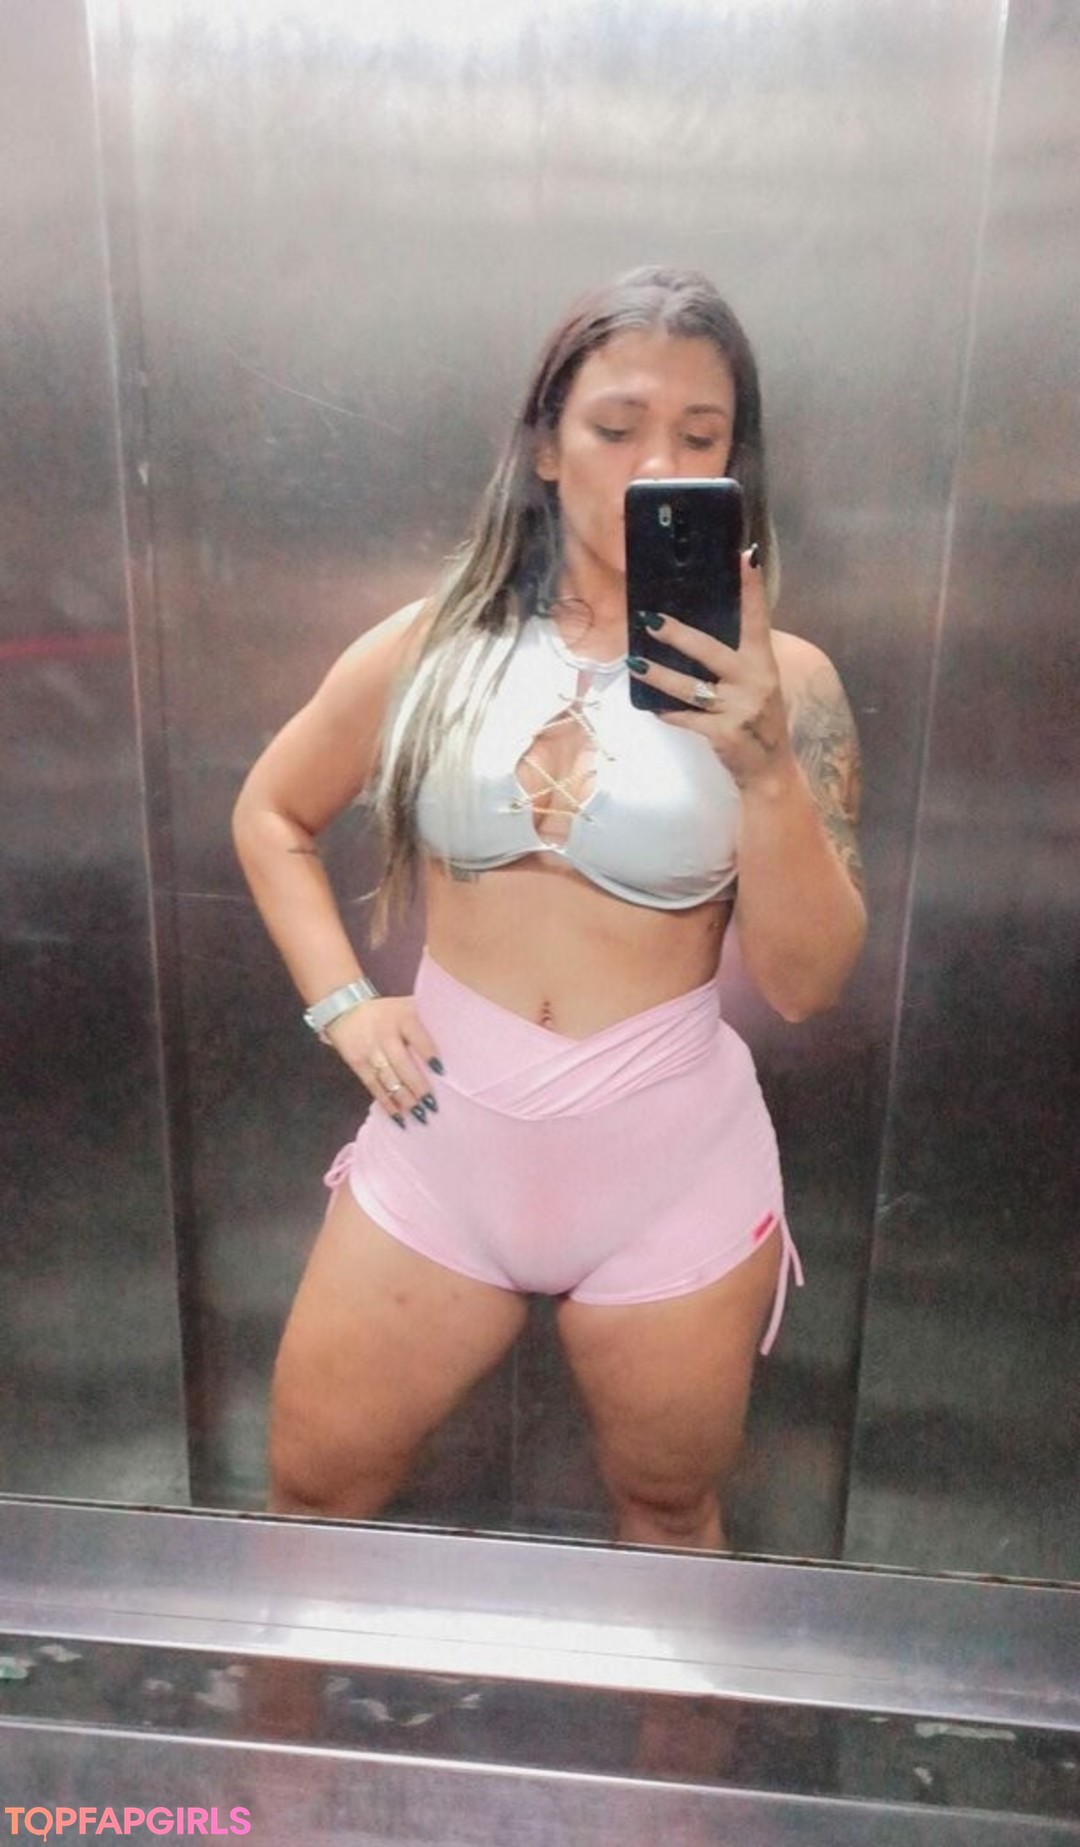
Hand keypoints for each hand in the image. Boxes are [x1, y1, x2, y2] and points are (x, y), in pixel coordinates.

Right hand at [323, 995, 441, 1125]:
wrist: (344, 1007)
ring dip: (405, 1100)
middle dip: (418, 1087)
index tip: (442, 1071)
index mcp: (403, 1017)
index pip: (418, 1037)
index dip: (429, 1054)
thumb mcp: (406, 1006)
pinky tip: (399, 1118)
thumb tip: (454, 1042)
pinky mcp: (357, 1064)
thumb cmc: (386, 1012)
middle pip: (403, 1064)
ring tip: (420, 1116)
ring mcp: (370, 1051)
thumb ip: (426, 1019)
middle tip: (433, 1106)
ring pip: (389, 1080)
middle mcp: (386, 1035)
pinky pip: (374, 1087)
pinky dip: (387, 1104)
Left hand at [629, 547, 793, 788]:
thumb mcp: (758, 683)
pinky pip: (686, 718)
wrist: (770, 769)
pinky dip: (668, 712)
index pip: (757, 619)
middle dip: (678, 634)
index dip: (752, 588)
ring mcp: (739, 709)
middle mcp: (754, 682)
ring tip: (634, 664)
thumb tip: (697, 631)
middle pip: (711, 651)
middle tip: (649, 618)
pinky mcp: (723, 734)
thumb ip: (737, 658)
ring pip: (690, 687)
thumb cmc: (758, 719)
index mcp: (763, 663)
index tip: (743, 557)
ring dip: (659, 675)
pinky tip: (651, 706)